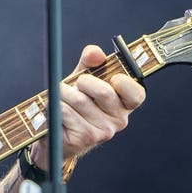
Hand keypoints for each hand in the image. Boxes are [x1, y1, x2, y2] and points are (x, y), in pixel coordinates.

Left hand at [33, 44, 145, 165]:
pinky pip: (65, 111)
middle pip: (104, 92)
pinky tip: (56, 112)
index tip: (113, 78)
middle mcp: (119, 121)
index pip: (137, 94)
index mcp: (125, 104)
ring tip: (61, 98)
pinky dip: (54, 105)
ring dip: (63, 94)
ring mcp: (103, 132)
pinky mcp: (84, 139)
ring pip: (79, 100)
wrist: (56, 133)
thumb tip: (95, 53)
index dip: (125, 83)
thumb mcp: (83, 79)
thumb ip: (90, 62)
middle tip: (74, 85)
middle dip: (82, 82)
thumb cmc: (74, 103)